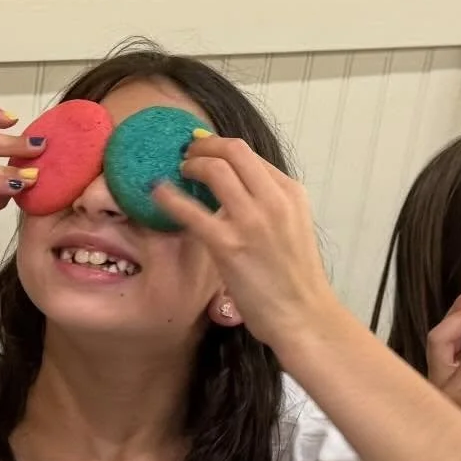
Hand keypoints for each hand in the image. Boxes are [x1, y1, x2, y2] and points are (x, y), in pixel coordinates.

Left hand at [152, 133, 332, 350]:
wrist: (303, 315)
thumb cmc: (295, 278)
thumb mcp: (292, 226)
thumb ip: (268, 203)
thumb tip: (235, 186)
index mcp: (290, 193)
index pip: (249, 154)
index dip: (219, 146)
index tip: (202, 149)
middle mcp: (273, 200)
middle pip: (233, 150)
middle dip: (203, 146)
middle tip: (186, 153)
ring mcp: (251, 221)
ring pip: (215, 169)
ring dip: (191, 164)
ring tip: (178, 171)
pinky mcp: (228, 245)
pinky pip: (192, 211)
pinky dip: (170, 197)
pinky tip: (156, 192)